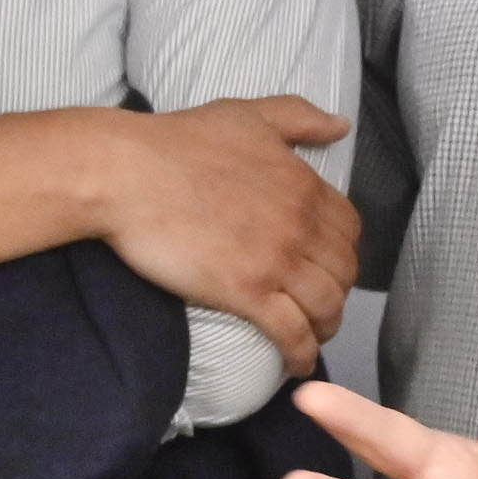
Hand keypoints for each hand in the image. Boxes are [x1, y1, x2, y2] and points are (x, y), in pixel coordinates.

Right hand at [103, 93, 356, 372]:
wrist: (128, 173)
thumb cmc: (180, 141)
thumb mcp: (248, 115)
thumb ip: (299, 118)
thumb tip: (342, 125)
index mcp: (304, 184)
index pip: (349, 229)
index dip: (343, 251)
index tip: (328, 263)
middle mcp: (300, 224)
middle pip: (343, 272)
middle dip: (337, 291)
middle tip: (319, 303)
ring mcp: (276, 261)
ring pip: (326, 306)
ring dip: (324, 326)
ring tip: (312, 335)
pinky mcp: (246, 293)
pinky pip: (291, 333)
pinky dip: (301, 354)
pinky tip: (296, 363)